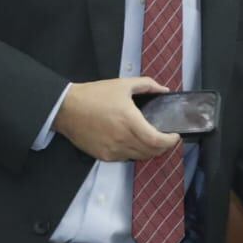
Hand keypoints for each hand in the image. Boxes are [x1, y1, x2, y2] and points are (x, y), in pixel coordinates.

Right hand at [53, 78, 180, 161]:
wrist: (66, 108)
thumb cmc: (95, 95)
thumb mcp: (123, 84)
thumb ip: (147, 85)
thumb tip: (164, 90)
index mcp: (130, 121)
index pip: (157, 141)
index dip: (170, 142)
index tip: (175, 135)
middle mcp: (123, 139)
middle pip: (151, 152)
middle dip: (163, 147)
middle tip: (166, 138)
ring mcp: (112, 150)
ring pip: (139, 157)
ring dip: (149, 151)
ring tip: (152, 140)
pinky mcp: (103, 156)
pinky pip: (125, 158)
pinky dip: (134, 153)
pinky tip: (133, 143)